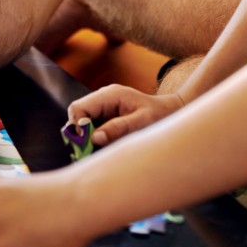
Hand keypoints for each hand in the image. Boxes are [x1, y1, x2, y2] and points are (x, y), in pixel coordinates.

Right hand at [67, 84, 183, 145]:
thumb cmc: (158, 115)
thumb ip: (118, 128)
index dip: (77, 126)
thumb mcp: (142, 122)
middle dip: (80, 134)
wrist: (169, 112)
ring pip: (82, 123)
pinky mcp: (106, 117)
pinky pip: (91, 128)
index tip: (86, 144)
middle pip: (77, 115)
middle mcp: (103, 99)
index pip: (78, 108)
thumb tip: (94, 138)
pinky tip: (106, 147)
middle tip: (91, 151)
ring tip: (102, 149)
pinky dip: (94, 140)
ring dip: (87, 138)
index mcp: (110, 95)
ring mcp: (103, 108)